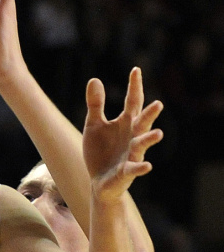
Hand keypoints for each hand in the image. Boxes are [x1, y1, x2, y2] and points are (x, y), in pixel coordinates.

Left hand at [83, 67, 163, 201]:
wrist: (99, 181)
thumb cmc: (100, 152)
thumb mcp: (94, 125)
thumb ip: (95, 104)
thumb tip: (94, 79)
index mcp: (125, 123)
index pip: (132, 102)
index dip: (134, 87)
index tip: (136, 70)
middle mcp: (132, 137)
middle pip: (142, 122)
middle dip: (149, 114)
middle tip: (158, 104)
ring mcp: (131, 154)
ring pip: (142, 145)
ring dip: (149, 139)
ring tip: (158, 134)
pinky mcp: (126, 171)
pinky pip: (135, 168)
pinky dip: (140, 167)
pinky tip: (147, 166)